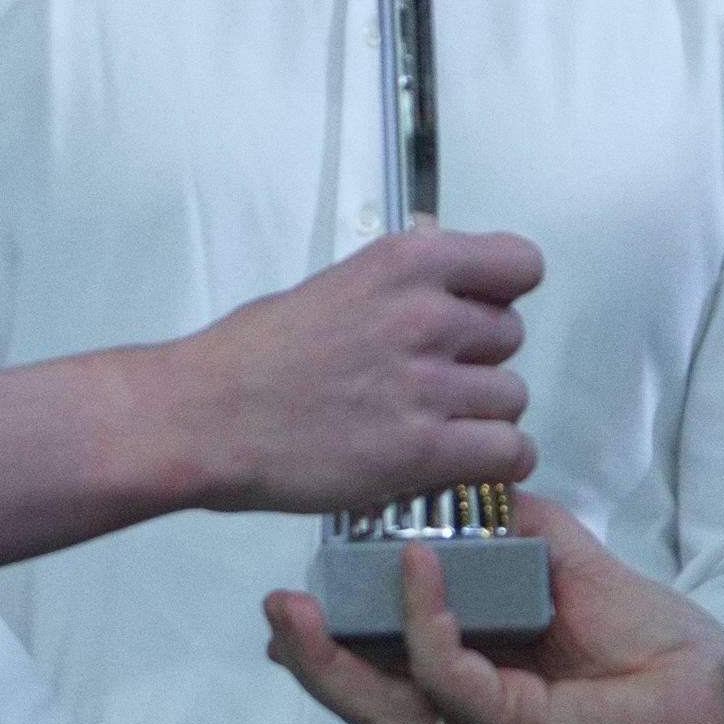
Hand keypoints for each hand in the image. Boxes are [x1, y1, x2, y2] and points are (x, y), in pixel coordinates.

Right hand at [159, 230, 538, 519]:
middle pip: (511, 336)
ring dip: (482, 415)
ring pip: (512, 398)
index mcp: (405, 262)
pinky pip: (510, 452)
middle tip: (433, 381)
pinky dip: (496, 461)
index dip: (501, 294)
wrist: (204, 417)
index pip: (520, 264)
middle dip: (479, 360)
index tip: (477, 313)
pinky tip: (461, 462)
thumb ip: (404, 287)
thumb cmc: (254, 355)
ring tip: (435, 426)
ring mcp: (427, 383)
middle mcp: (426, 314)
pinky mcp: (423, 449)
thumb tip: (453, 292)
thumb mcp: (338, 285)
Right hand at [260, 503, 723, 723]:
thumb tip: (473, 486)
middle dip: (312, 658)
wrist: (720, 697)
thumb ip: (517, 534)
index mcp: (477, 696)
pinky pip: (451, 676)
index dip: (335, 646)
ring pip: (386, 706)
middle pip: (367, 703)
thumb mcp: (570, 569)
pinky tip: (414, 564)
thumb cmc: (655, 646)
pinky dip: (425, 619)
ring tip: (293, 607)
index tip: (297, 594)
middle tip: (271, 606)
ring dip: (334, 656)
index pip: (385, 678)